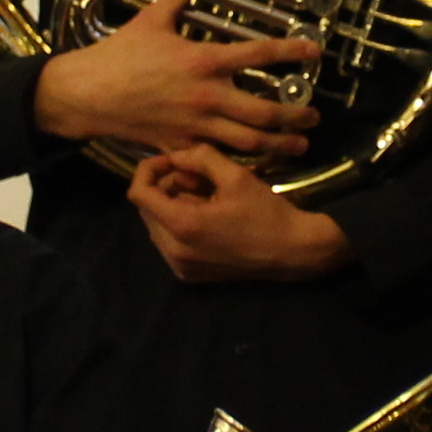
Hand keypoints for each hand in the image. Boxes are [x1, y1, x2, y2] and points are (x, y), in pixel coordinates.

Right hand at [33, 0, 323, 161]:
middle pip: (264, 110)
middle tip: (314, 115)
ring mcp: (195, 124)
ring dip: (279, 143)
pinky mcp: (181, 144)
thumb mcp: (154, 18)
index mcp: (204, 60)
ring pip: (248, 141)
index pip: (258, 54)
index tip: (314, 52)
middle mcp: (206, 95)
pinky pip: (219, 156)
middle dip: (295, 115)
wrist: (88, 93)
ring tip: (300, 143)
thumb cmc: (120, 54)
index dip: (291, 52)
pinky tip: (259, 160)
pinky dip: (243, 159)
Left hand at [129, 145, 351, 284]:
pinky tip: (206, 217)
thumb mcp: (235, 176)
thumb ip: (199, 158)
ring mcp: (180, 266)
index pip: (138, 193)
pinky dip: (179, 225)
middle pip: (146, 209)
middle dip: (164, 187)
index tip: (173, 161)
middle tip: (195, 177)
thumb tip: (176, 156)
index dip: (149, 170)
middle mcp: (174, 251)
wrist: (293, 252)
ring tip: (203, 196)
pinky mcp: (189, 275)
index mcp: (182, 225)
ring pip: (156, 225)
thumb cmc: (266, 212)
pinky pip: (168, 243)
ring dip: (171, 206)